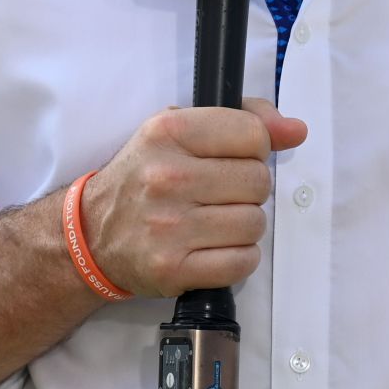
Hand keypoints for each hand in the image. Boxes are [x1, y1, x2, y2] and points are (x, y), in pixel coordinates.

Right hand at [80, 96, 306, 297]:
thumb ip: (244, 119)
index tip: (233, 157)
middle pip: (259, 181)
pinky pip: (242, 262)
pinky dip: (237, 257)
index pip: (253, 135)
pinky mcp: (172, 269)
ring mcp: (168, 227)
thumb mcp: (180, 129)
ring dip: (244, 225)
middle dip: (249, 188)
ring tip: (215, 220)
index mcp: (168, 132)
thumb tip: (296, 131)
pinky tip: (213, 246)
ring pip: (255, 224)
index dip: (254, 148)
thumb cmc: (144, 176)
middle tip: (221, 192)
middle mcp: (166, 177)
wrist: (92, 234)